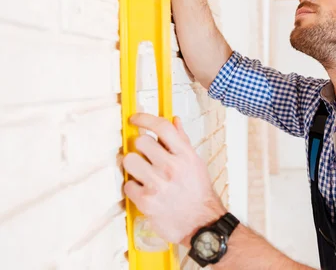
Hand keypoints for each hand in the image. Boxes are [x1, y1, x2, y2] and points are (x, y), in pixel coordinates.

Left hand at [123, 114, 225, 245]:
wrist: (202, 223)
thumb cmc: (198, 193)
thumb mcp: (195, 163)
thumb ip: (182, 141)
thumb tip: (174, 120)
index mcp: (185, 155)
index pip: (162, 127)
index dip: (145, 119)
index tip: (136, 119)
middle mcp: (172, 167)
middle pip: (141, 142)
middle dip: (140, 147)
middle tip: (144, 155)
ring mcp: (158, 185)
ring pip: (129, 161)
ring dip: (132, 165)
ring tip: (141, 171)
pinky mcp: (146, 202)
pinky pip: (127, 185)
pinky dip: (133, 187)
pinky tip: (144, 190)